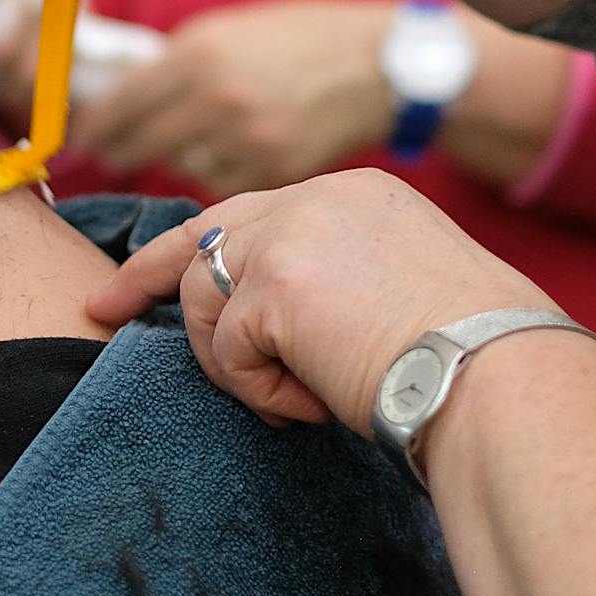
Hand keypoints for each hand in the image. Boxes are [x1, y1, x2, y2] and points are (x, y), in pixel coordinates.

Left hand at [71, 0, 399, 195]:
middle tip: (111, 152)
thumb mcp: (230, 28)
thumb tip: (119, 99)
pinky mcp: (272, 175)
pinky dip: (217, 171)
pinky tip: (236, 150)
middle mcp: (217, 99)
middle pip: (139, 145)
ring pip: (178, 166)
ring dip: (174, 158)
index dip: (95, 124)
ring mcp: (246, 142)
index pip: (121, 102)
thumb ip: (174, 63)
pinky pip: (219, 184)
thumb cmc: (300, 38)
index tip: (82, 135)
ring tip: (193, 140)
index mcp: (200, 52)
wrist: (378, 65)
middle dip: (120, 151)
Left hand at [87, 169, 550, 434]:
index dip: (201, 249)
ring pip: (204, 298)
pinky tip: (312, 401)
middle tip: (101, 309)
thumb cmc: (468, 353)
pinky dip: (259, 392)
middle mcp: (319, 196)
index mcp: (354, 194)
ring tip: (298, 397)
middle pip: (202, 230)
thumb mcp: (396, 288)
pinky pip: (228, 351)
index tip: (156, 279)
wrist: (493, 370)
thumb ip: (335, 280)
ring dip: (236, 365)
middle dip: (145, 274)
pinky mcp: (273, 282)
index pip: (252, 213)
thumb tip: (277, 321)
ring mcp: (292, 232)